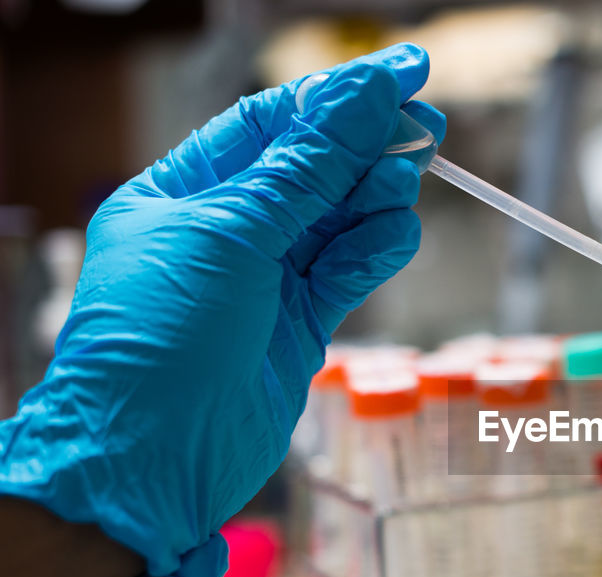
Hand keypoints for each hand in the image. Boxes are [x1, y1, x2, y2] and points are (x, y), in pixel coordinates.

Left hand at [0, 43, 445, 576]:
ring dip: (375, 198)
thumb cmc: (162, 341)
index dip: (339, 97)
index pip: (272, 125)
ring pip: (339, 220)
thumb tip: (366, 96)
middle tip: (427, 125)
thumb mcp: (232, 235)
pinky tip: (395, 232)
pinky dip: (377, 250)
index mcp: (184, 193)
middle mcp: (226, 232)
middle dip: (368, 145)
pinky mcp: (300, 325)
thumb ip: (309, 169)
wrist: (154, 460)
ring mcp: (265, 280)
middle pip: (314, 168)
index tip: (404, 72)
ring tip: (404, 183)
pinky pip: (350, 271)